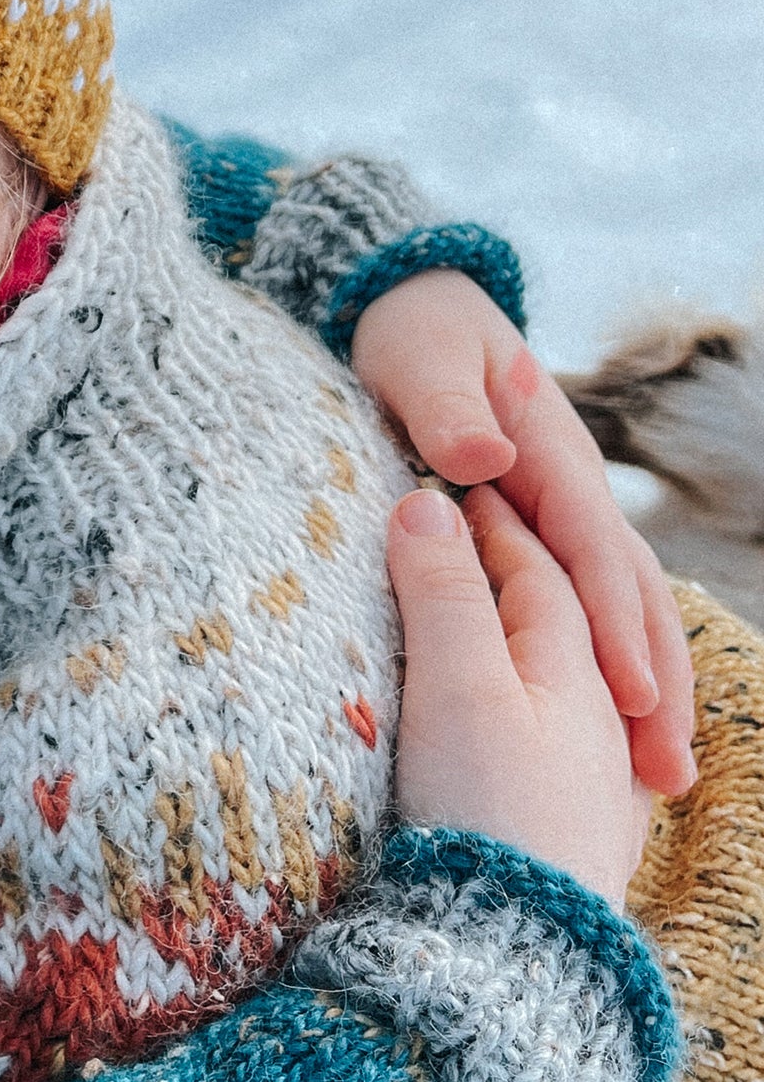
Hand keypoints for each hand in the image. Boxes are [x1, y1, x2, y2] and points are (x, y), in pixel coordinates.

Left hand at [352, 270, 694, 795]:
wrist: (415, 303)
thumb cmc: (413, 334)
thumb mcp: (420, 357)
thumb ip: (445, 407)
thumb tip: (487, 456)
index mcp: (553, 454)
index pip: (596, 553)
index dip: (616, 627)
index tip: (633, 700)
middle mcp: (575, 489)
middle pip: (630, 595)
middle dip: (655, 682)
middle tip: (667, 775)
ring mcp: (566, 512)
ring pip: (624, 607)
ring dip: (648, 686)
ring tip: (661, 778)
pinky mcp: (546, 530)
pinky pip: (592, 604)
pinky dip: (614, 663)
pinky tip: (614, 729)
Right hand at [390, 484, 651, 909]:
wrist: (509, 962)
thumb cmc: (481, 814)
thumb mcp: (456, 687)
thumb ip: (442, 591)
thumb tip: (427, 505)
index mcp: (575, 672)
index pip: (538, 569)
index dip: (492, 521)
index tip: (451, 486)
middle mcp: (599, 725)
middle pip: (565, 625)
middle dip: (524, 572)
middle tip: (477, 534)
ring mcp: (593, 790)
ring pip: (570, 688)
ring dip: (535, 644)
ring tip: (505, 623)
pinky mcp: (569, 845)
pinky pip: (565, 749)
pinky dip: (539, 713)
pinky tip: (528, 735)